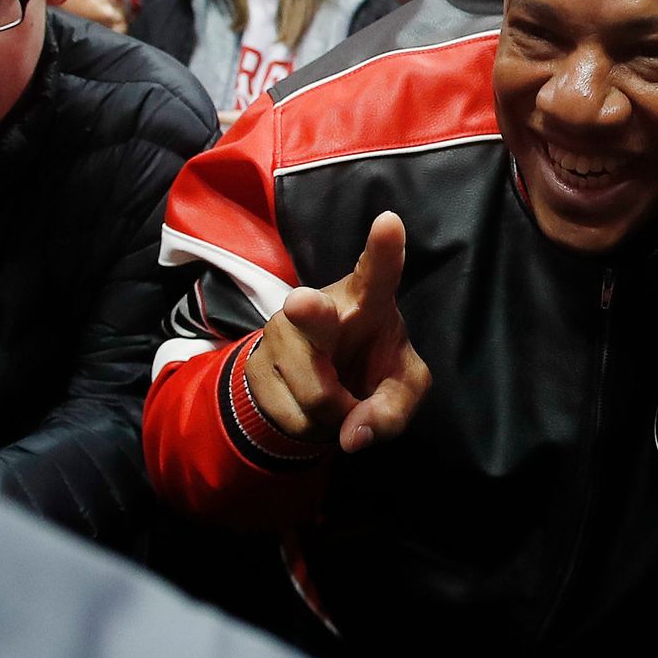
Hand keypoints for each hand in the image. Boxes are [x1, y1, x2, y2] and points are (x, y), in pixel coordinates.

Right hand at [242, 211, 430, 452]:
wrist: (315, 384)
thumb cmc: (369, 368)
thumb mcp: (400, 389)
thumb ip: (392, 411)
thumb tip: (354, 436)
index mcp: (367, 298)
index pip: (378, 272)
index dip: (383, 249)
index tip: (389, 222)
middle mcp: (320, 305)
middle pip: (312, 313)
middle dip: (309, 311)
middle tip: (303, 303)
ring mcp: (282, 333)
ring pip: (314, 395)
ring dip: (336, 416)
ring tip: (339, 400)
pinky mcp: (256, 364)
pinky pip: (292, 416)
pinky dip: (312, 428)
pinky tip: (313, 409)